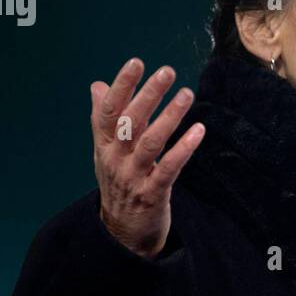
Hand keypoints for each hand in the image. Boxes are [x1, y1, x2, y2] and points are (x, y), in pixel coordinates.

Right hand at [90, 57, 203, 258]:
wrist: (121, 232)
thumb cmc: (117, 183)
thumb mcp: (105, 151)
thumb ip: (104, 118)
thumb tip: (97, 85)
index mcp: (103, 145)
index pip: (108, 110)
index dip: (121, 86)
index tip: (136, 62)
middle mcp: (115, 159)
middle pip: (129, 122)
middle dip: (148, 95)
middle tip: (167, 71)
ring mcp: (133, 177)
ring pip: (150, 142)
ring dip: (169, 116)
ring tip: (186, 94)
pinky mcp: (152, 194)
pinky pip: (169, 168)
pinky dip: (184, 148)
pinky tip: (198, 130)